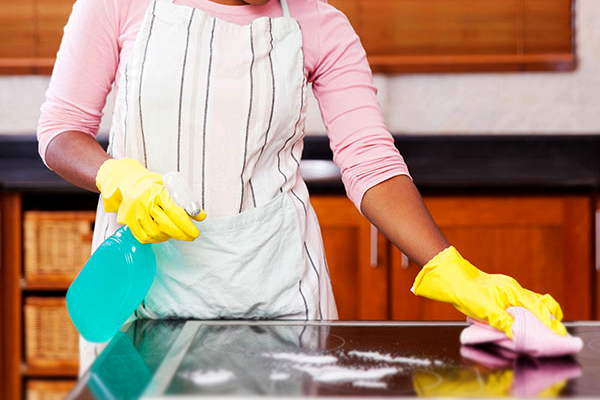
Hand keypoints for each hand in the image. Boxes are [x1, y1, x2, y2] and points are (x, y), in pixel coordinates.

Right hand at [95, 158, 204, 242]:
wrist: (123, 181)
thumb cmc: (148, 183)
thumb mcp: (166, 185)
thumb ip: (182, 199)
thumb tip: (199, 215)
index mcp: (155, 192)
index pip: (174, 211)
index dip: (186, 224)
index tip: (195, 231)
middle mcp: (144, 203)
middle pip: (166, 225)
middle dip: (182, 233)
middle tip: (191, 236)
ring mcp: (134, 213)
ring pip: (156, 233)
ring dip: (169, 236)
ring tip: (176, 232)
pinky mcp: (128, 221)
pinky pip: (144, 236)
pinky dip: (156, 238)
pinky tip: (163, 234)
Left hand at [411, 246, 565, 337]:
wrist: (450, 277)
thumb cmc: (466, 291)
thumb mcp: (484, 309)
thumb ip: (502, 321)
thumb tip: (517, 334)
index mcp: (513, 292)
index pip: (540, 308)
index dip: (551, 323)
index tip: (561, 335)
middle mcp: (514, 290)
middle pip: (541, 304)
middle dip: (550, 319)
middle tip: (555, 334)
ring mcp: (507, 291)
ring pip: (530, 304)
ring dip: (537, 318)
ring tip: (541, 333)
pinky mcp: (500, 294)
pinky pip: (519, 305)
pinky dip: (526, 315)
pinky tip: (521, 324)